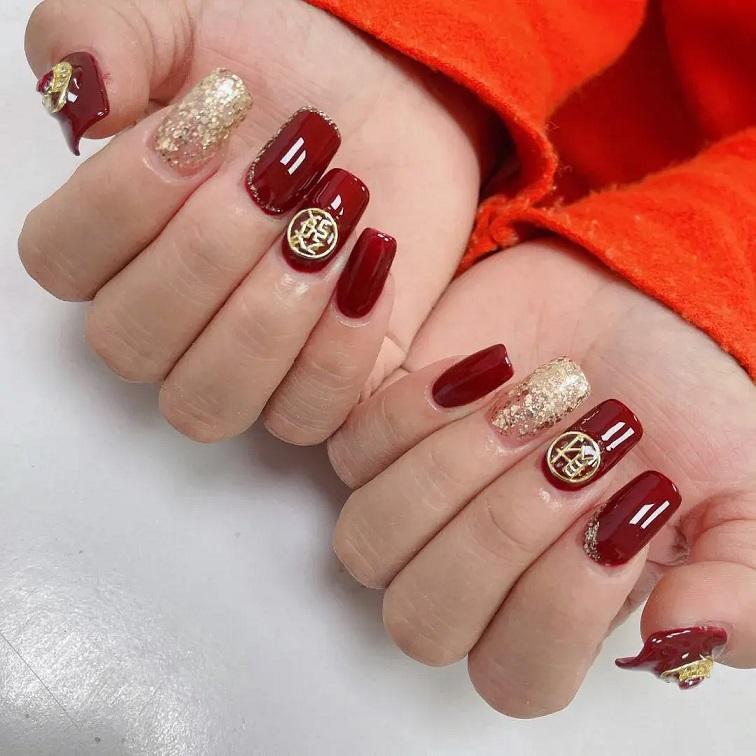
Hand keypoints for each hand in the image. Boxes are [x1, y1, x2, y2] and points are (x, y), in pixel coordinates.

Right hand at [19, 0, 496, 442]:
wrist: (387, 100)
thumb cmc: (283, 71)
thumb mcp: (187, 24)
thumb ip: (107, 38)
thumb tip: (78, 103)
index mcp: (111, 241)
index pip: (62, 263)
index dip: (125, 198)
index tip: (210, 119)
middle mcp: (166, 320)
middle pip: (132, 344)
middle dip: (210, 253)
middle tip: (283, 176)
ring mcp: (242, 363)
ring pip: (209, 402)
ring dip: (269, 312)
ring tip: (334, 220)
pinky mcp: (321, 382)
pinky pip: (304, 419)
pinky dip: (337, 355)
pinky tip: (372, 270)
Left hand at [329, 237, 755, 715]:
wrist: (636, 307)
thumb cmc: (686, 406)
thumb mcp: (745, 503)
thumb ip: (736, 594)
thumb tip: (674, 641)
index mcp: (551, 615)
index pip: (513, 675)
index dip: (562, 604)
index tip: (629, 504)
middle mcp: (467, 575)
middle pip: (422, 620)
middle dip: (500, 533)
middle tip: (577, 450)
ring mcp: (414, 506)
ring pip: (368, 543)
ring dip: (450, 472)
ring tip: (529, 403)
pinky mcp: (378, 436)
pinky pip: (348, 451)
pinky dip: (413, 409)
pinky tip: (490, 366)